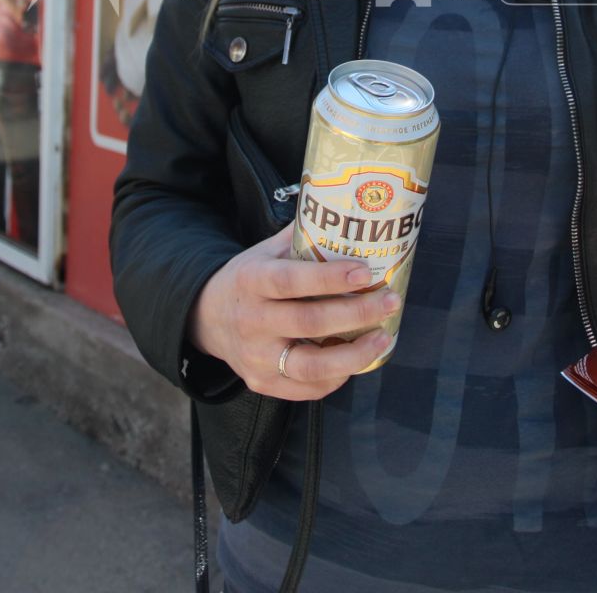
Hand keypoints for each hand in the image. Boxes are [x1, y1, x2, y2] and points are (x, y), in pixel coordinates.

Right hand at [187, 227, 396, 400]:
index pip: (292, 281)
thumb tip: (350, 209)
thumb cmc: (251, 279)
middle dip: (356, 313)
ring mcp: (256, 357)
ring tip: (383, 338)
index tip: (365, 272)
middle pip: (309, 323)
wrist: (207, 318)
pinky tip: (358, 359)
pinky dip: (337, 376)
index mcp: (252, 281)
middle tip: (389, 301)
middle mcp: (251, 321)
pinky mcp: (262, 383)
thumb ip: (303, 236)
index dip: (330, 279)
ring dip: (354, 355)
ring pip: (311, 366)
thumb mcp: (266, 251)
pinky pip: (307, 388)